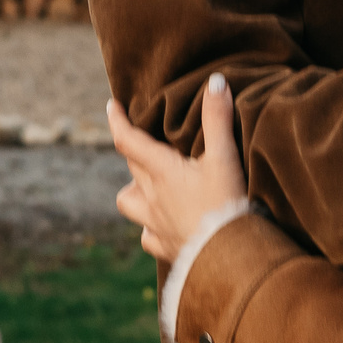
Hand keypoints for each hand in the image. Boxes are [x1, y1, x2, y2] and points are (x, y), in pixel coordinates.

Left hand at [108, 74, 246, 262]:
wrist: (232, 261)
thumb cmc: (228, 206)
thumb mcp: (226, 158)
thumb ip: (218, 119)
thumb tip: (215, 81)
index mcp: (162, 172)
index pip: (128, 141)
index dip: (117, 121)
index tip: (111, 106)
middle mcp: (152, 198)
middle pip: (131, 168)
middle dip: (132, 151)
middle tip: (141, 140)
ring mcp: (156, 226)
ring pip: (129, 204)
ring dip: (134, 192)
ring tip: (148, 186)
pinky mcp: (167, 249)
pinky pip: (147, 237)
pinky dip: (150, 228)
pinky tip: (162, 225)